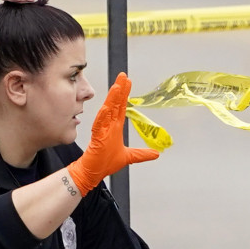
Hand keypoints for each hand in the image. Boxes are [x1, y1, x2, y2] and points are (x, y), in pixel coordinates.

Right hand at [66, 72, 158, 196]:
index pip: (121, 107)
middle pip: (115, 104)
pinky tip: (106, 108)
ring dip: (112, 99)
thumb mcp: (129, 157)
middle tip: (123, 76)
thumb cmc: (104, 163)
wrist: (93, 172)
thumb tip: (156, 154)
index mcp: (115, 128)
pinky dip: (102, 117)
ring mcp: (102, 131)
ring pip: (108, 111)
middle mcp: (109, 126)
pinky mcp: (96, 138)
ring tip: (117, 87)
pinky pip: (99, 125)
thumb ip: (142, 154)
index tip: (128, 82)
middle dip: (120, 90)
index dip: (125, 95)